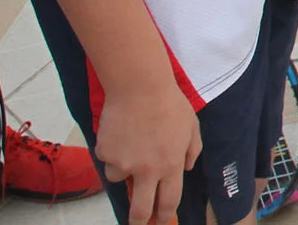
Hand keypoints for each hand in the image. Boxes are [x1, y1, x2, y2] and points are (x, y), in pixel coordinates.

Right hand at [95, 80, 200, 224]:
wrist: (139, 87)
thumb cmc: (169, 103)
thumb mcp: (192, 125)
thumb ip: (192, 150)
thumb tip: (187, 168)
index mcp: (170, 165)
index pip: (169, 201)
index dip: (164, 214)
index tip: (160, 220)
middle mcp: (147, 170)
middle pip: (140, 209)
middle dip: (139, 222)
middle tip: (137, 223)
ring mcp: (124, 164)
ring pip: (119, 178)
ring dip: (123, 168)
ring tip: (130, 142)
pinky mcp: (105, 154)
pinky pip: (107, 159)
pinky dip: (111, 150)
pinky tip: (120, 131)